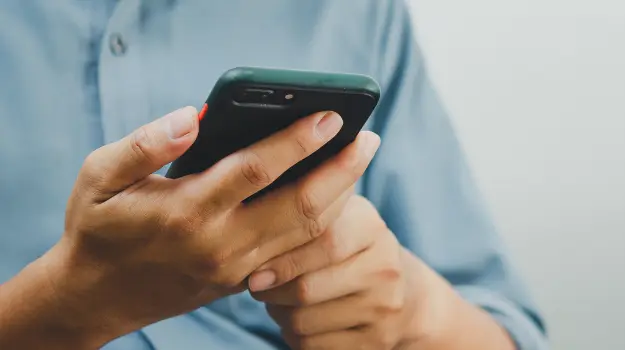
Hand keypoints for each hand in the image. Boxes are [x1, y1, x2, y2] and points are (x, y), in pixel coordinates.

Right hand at [37, 107, 378, 346]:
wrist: (94, 298)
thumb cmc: (97, 228)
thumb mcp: (99, 177)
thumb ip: (144, 144)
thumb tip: (191, 117)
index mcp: (186, 211)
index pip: (256, 169)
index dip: (297, 140)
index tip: (330, 115)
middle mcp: (220, 244)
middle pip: (301, 206)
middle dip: (342, 169)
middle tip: (368, 137)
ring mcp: (237, 268)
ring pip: (308, 233)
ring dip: (341, 195)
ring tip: (358, 159)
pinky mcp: (245, 282)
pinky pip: (298, 251)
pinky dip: (324, 222)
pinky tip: (336, 193)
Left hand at [250, 195, 438, 348]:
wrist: (403, 291)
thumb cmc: (349, 248)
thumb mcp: (337, 218)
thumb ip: (302, 213)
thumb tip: (251, 227)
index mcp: (371, 228)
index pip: (324, 242)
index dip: (282, 260)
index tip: (253, 272)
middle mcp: (385, 268)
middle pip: (308, 290)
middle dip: (271, 293)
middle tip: (257, 287)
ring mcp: (384, 309)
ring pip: (303, 322)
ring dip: (278, 315)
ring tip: (278, 301)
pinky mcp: (375, 342)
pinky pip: (312, 346)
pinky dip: (293, 335)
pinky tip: (298, 319)